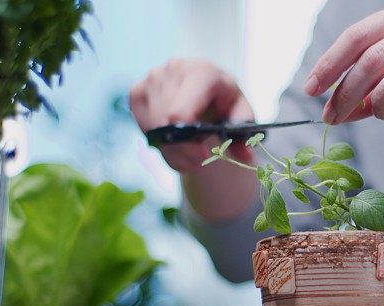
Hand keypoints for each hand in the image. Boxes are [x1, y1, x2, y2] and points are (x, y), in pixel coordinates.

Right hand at [129, 59, 253, 171]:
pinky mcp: (138, 90)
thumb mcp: (242, 119)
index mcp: (202, 72)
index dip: (186, 141)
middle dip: (181, 149)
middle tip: (197, 159)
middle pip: (165, 125)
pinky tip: (174, 138)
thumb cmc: (226, 105)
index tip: (200, 155)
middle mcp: (174, 69)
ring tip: (189, 148)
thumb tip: (245, 155)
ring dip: (171, 149)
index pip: (179, 114)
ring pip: (154, 129)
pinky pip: (143, 127)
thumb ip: (244, 137)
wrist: (208, 93)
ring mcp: (153, 78)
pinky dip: (158, 141)